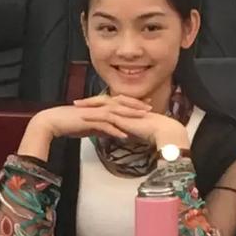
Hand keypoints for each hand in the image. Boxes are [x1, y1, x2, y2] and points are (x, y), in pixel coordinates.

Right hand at [17, 98, 150, 160]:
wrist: (53, 122)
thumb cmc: (70, 123)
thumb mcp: (91, 126)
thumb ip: (102, 127)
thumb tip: (113, 132)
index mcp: (99, 106)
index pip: (120, 102)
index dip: (134, 104)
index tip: (147, 106)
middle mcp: (99, 106)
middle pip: (122, 104)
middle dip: (137, 106)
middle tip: (151, 109)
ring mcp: (94, 113)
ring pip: (116, 113)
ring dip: (130, 116)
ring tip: (143, 120)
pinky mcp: (88, 120)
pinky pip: (105, 125)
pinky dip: (115, 130)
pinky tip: (124, 136)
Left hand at [75, 95, 189, 147]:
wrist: (160, 130)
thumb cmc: (150, 131)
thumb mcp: (134, 130)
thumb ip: (126, 130)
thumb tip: (121, 134)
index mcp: (125, 108)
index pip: (108, 103)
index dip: (96, 104)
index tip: (86, 106)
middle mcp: (122, 106)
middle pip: (101, 100)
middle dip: (88, 101)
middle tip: (76, 102)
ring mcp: (121, 110)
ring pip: (100, 105)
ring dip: (87, 106)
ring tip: (76, 107)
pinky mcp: (121, 116)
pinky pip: (104, 115)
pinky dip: (92, 115)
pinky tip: (83, 117)